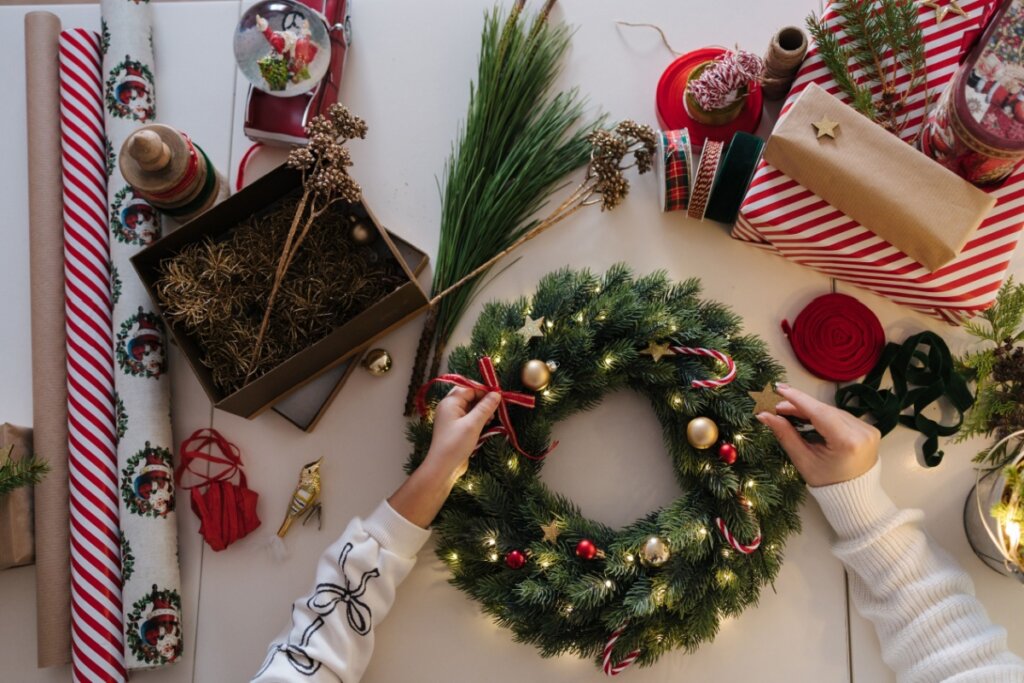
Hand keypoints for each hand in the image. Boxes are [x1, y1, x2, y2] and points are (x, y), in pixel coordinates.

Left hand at [389, 388, 499, 528]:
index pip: (469, 388)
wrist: (443, 467)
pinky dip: (478, 418)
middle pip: (469, 395)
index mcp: (450, 402)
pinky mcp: (455, 428)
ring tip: (492, 418)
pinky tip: (486, 424)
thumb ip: (485, 407)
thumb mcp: (473, 424)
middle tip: (496, 407)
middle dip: (483, 400)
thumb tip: (496, 394)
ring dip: (482, 410)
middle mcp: (449, 407)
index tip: (499, 396)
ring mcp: (451, 418)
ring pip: (470, 406)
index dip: (484, 390)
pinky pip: (468, 417)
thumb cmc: (456, 444)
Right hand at [756, 383, 879, 486]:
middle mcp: (862, 432)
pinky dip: (824, 415)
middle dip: (799, 405)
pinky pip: (841, 416)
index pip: (819, 413)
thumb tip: (764, 415)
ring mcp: (868, 429)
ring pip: (832, 411)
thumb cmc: (826, 482)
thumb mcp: (803, 460)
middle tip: (776, 404)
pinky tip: (808, 415)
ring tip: (788, 410)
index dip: (797, 399)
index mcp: (847, 442)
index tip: (778, 389)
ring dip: (810, 409)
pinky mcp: (869, 428)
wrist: (854, 497)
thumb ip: (785, 434)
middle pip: (825, 410)